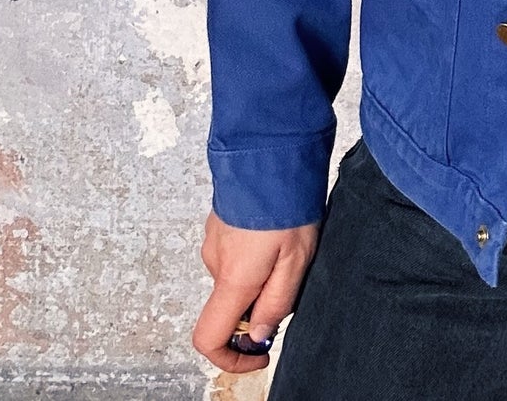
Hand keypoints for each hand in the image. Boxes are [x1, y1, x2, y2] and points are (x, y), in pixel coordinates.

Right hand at [194, 206, 319, 373]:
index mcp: (232, 278)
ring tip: (288, 244)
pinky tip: (276, 229)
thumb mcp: (296, 259)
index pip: (209, 338)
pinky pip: (234, 254)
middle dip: (258, 303)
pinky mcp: (219, 224)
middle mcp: (215, 262)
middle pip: (228, 307)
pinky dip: (253, 253)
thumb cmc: (287, 199)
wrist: (272, 147)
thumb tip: (259, 334)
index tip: (259, 352)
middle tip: (290, 276)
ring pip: (234, 278)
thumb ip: (276, 302)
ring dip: (259, 274)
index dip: (231, 358)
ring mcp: (214, 240)